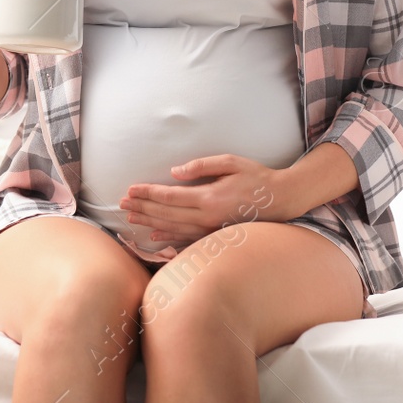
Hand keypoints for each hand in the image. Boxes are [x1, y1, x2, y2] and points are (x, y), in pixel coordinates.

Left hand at [120, 154, 285, 244]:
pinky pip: (186, 239)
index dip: (147, 193)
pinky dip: (168, 238)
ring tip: (131, 219)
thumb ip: (200, 166)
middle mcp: (206, 218)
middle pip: (166, 214)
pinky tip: (155, 236)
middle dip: (142, 208)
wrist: (280, 201)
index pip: (169, 197)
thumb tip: (174, 173)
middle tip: (122, 204)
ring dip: (150, 223)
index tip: (130, 190)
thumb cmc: (256, 177)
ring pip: (172, 229)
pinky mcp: (215, 237)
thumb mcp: (230, 162)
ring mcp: (210, 231)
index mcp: (208, 198)